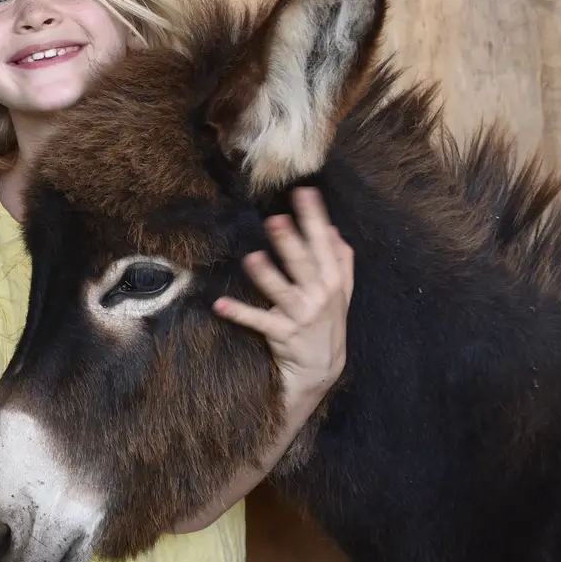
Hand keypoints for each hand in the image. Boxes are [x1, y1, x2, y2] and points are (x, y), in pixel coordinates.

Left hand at [213, 186, 354, 450]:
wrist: (322, 369)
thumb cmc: (328, 324)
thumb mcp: (341, 292)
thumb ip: (341, 261)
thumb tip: (333, 229)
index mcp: (333, 280)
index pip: (324, 244)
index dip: (315, 218)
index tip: (304, 192)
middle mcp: (320, 296)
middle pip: (304, 264)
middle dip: (291, 242)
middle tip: (275, 219)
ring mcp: (302, 316)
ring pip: (282, 291)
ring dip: (267, 276)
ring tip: (251, 258)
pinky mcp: (283, 335)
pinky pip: (258, 321)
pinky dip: (239, 313)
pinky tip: (219, 305)